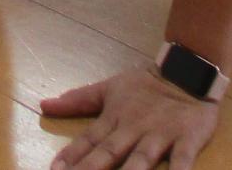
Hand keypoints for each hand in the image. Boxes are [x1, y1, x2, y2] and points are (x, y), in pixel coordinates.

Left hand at [43, 67, 219, 169]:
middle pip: (109, 152)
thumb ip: (79, 100)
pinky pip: (183, 160)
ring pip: (142, 159)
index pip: (89, 140)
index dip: (72, 155)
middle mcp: (134, 128)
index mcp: (115, 117)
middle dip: (91, 169)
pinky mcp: (187, 139)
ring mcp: (161, 134)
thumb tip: (44, 105)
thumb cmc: (146, 85)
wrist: (188, 71)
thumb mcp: (110, 89)